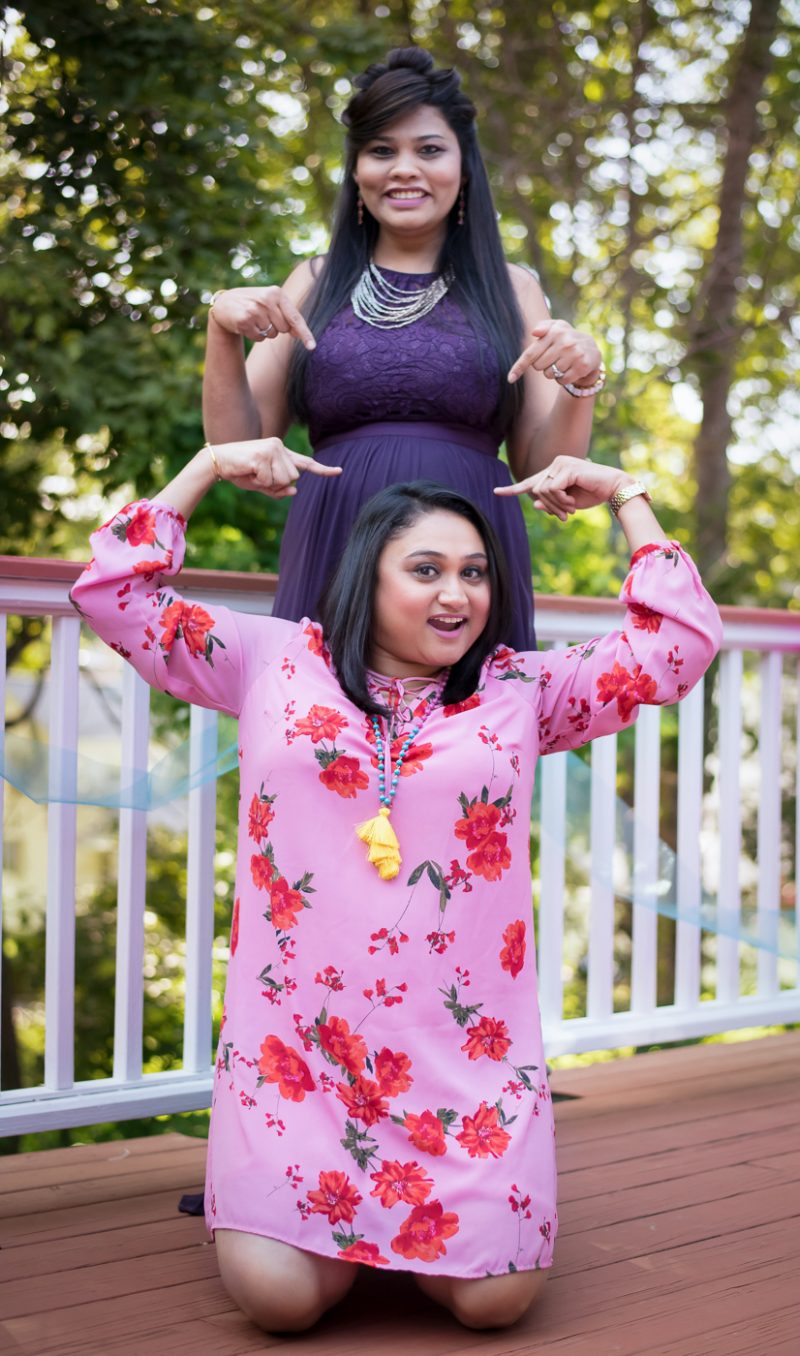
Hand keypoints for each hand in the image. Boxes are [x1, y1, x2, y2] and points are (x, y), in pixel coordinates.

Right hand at [209, 286, 315, 349]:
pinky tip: (246, 325)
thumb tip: (302, 334)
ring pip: (272, 335)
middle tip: (262, 317)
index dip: (305, 334)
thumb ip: (286, 315)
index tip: (312, 347)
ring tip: (253, 320)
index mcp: (276, 293)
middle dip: (276, 328)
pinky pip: (259, 338)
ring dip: (264, 331)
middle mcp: (267, 299)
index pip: (295, 317)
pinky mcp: (245, 320)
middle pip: (284, 329)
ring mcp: (255, 310)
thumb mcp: (271, 303)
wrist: (225, 303)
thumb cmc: (253, 304)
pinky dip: (254, 336)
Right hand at [211, 437, 341, 498]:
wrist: (217, 462)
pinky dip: (257, 481)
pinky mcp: (263, 454)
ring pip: (283, 480)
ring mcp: (272, 449)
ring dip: (266, 483)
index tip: (340, 472)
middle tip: (257, 476)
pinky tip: (247, 471)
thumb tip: (295, 490)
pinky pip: (268, 480)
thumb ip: (277, 489)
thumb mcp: (261, 485)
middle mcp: (279, 447)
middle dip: (275, 484)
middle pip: (293, 478)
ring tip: (252, 472)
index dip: (323, 470)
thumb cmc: (240, 472)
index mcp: (282, 453)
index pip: (306, 463)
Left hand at [495, 456, 633, 521]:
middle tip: (565, 516)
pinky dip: (560, 500)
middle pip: (535, 490)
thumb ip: (551, 503)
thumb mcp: (568, 504)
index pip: (530, 481)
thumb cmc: (594, 494)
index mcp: (554, 471)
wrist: (614, 488)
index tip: (496, 492)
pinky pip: (551, 489)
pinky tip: (572, 503)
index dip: (513, 489)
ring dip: (556, 505)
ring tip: (571, 509)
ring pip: (541, 491)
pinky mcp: (566, 467)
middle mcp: (556, 463)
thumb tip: (536, 504)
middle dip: (549, 507)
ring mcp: (560, 463)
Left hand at [508, 319, 601, 387]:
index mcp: (554, 331)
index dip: (519, 367)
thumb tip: (534, 332)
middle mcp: (565, 341)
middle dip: (543, 366)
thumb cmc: (566, 339)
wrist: (591, 348)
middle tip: (554, 358)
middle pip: (538, 367)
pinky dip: (563, 379)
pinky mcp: (582, 366)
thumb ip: (543, 326)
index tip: (510, 379)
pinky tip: (570, 370)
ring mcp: (574, 354)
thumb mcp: (556, 328)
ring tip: (564, 363)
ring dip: (554, 373)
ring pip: (549, 374)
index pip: (531, 354)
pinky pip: (561, 380)